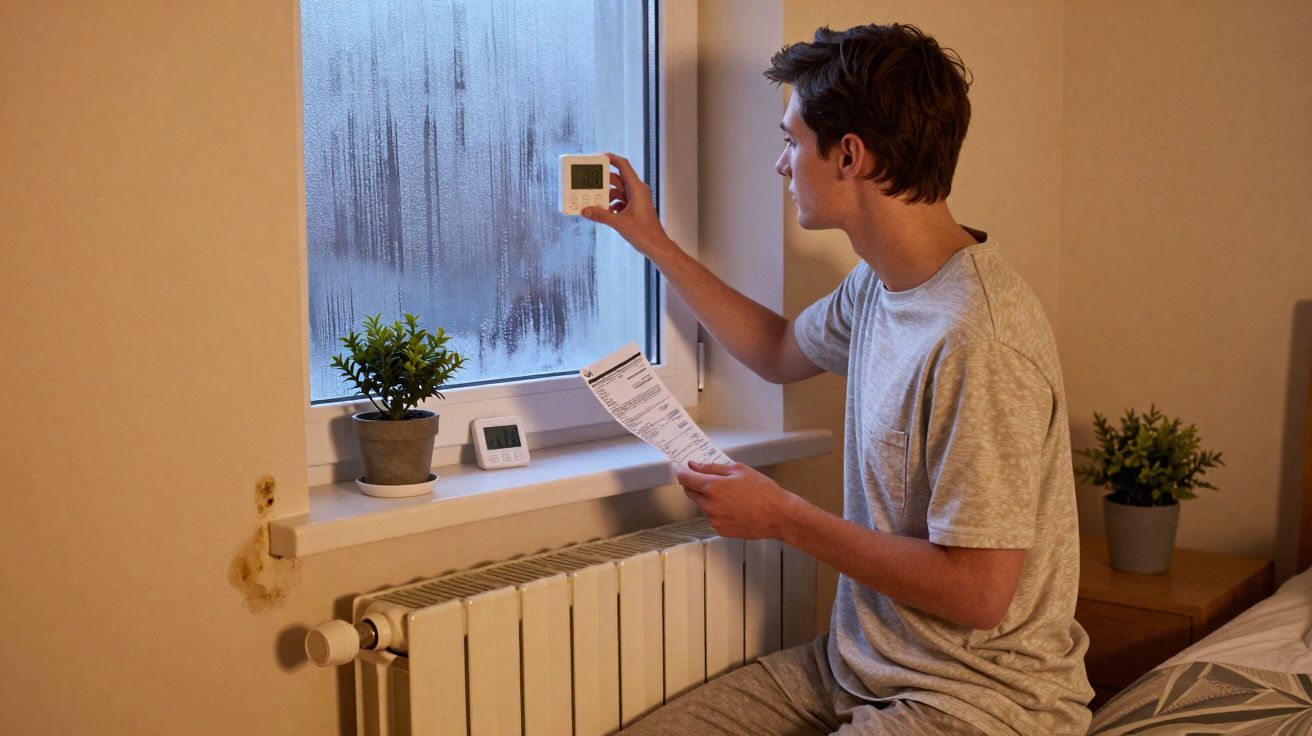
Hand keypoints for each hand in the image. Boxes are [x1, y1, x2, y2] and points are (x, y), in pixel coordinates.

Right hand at [580, 152, 673, 259]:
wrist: (656, 246)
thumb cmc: (645, 234)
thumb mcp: (619, 223)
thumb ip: (601, 215)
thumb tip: (585, 210)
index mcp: (637, 188)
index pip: (622, 165)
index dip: (610, 159)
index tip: (596, 158)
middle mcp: (637, 191)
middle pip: (616, 178)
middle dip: (602, 181)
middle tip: (587, 184)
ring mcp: (636, 199)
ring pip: (616, 191)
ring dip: (605, 196)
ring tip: (592, 201)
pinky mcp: (634, 208)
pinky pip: (619, 201)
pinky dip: (610, 205)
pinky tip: (603, 212)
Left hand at [674, 460, 800, 539]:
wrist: (778, 515)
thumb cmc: (763, 491)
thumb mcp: (739, 470)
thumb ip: (713, 467)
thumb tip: (695, 466)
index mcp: (713, 487)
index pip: (686, 478)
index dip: (680, 470)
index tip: (678, 466)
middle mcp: (709, 505)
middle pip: (689, 492)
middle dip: (692, 483)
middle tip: (702, 476)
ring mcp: (714, 519)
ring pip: (701, 504)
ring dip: (707, 497)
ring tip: (729, 494)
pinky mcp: (720, 529)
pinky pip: (712, 516)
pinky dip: (716, 509)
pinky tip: (733, 506)